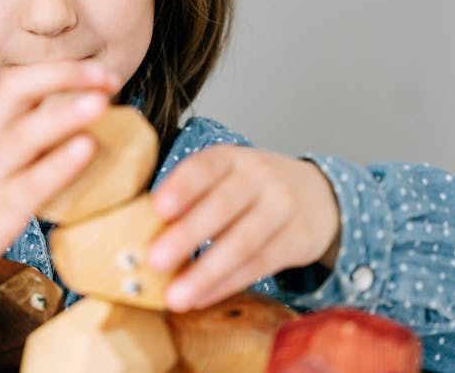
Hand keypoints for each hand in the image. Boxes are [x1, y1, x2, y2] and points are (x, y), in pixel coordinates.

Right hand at [0, 60, 120, 310]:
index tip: (99, 71)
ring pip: (24, 134)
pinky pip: (30, 183)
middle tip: (107, 75)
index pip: (16, 82)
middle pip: (16, 92)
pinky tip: (86, 149)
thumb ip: (16, 137)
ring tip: (101, 102)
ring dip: (64, 115)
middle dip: (63, 76)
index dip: (58, 71)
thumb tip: (71, 118)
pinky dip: (60, 164)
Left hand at [146, 145, 340, 311]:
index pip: (206, 167)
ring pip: (243, 242)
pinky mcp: (296, 241)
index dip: (182, 186)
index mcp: (232, 158)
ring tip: (175, 296)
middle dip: (187, 235)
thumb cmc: (250, 188)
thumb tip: (138, 230)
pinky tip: (200, 297)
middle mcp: (259, 178)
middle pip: (222, 206)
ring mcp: (281, 208)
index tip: (158, 207)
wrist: (316, 195)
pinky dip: (226, 285)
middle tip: (155, 260)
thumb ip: (191, 195)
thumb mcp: (226, 175)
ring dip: (206, 272)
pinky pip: (258, 265)